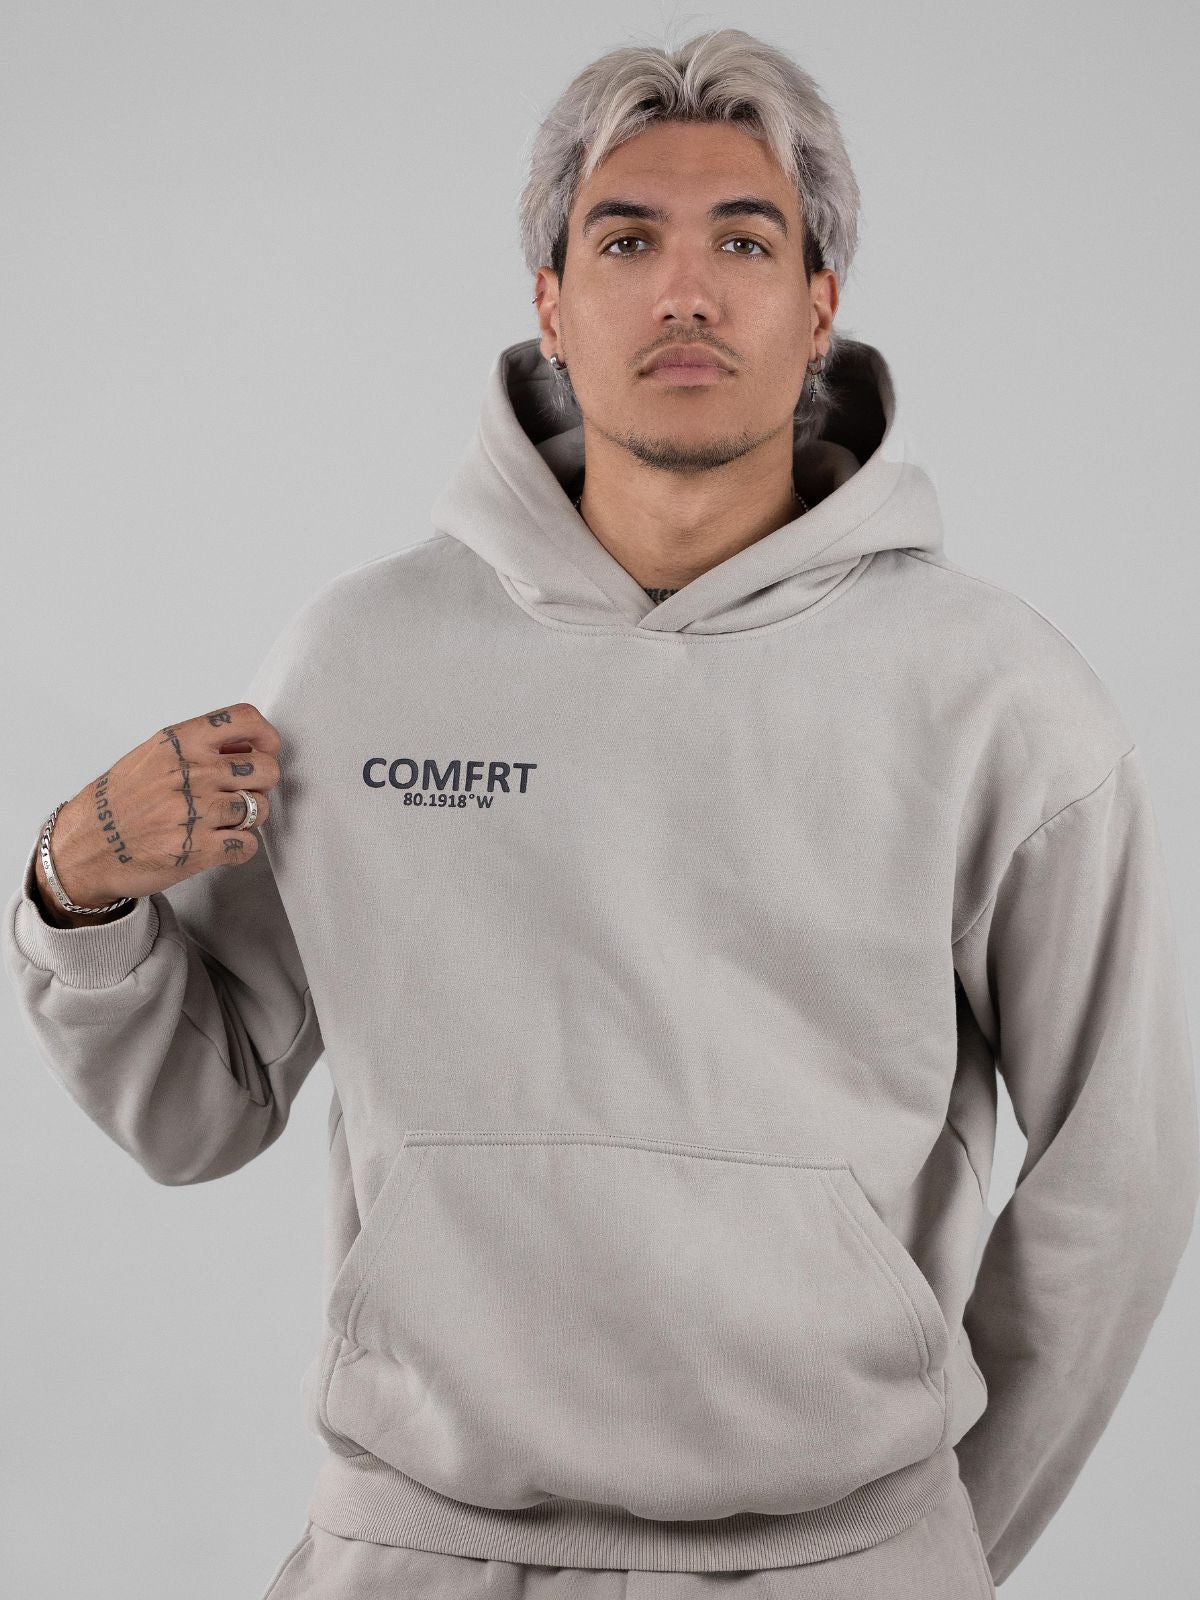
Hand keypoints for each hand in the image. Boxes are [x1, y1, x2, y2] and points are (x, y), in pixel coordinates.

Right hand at [40, 702, 282, 909]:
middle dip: (261, 784)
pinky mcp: (198, 850)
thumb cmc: (118, 803)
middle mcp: (191, 773)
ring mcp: (195, 812)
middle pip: (266, 769)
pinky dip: (240, 847)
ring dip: (249, 819)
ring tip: (223, 821)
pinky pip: (248, 845)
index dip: (266, 737)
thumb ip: (198, 746)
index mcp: (179, 743)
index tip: (265, 750)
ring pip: (261, 809)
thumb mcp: (152, 756)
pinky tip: (218, 843)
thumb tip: (248, 744)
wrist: (84, 847)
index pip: (246, 719)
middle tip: (241, 792)